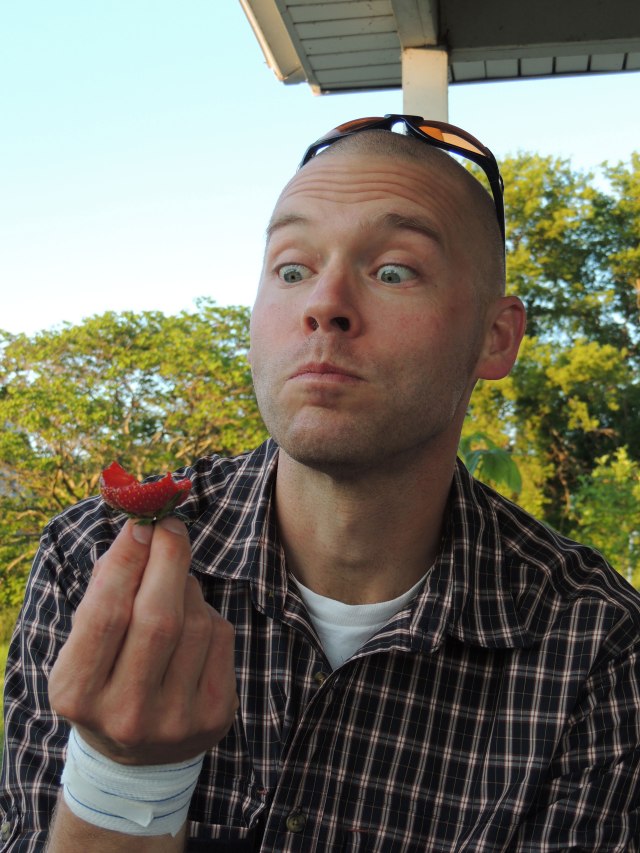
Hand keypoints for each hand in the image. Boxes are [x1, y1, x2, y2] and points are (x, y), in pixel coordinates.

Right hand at [49, 517, 237, 764]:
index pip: (105, 615)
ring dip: (188, 586)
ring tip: (174, 582)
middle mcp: (126, 713)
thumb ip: (104, 593)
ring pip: (195, 622)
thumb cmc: (106, 680)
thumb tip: (139, 534)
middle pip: (157, 618)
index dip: (126, 562)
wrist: (138, 757)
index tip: (141, 526)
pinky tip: (193, 616)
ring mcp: (175, 720)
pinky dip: (208, 613)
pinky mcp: (215, 715)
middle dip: (168, 559)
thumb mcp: (84, 647)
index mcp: (76, 694)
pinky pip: (221, 638)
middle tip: (170, 526)